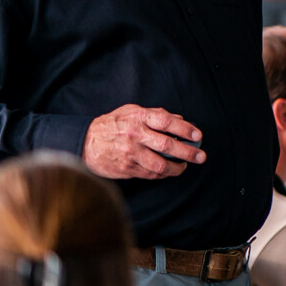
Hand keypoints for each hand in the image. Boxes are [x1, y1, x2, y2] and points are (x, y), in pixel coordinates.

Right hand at [82, 105, 202, 179]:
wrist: (85, 143)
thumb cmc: (111, 125)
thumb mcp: (131, 112)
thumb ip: (155, 114)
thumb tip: (179, 120)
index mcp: (137, 118)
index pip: (166, 122)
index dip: (185, 129)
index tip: (198, 135)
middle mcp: (135, 135)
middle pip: (167, 145)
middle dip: (188, 152)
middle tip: (201, 156)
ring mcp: (131, 154)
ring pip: (160, 164)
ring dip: (176, 168)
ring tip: (184, 166)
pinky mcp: (127, 169)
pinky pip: (150, 174)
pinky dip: (163, 174)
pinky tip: (168, 171)